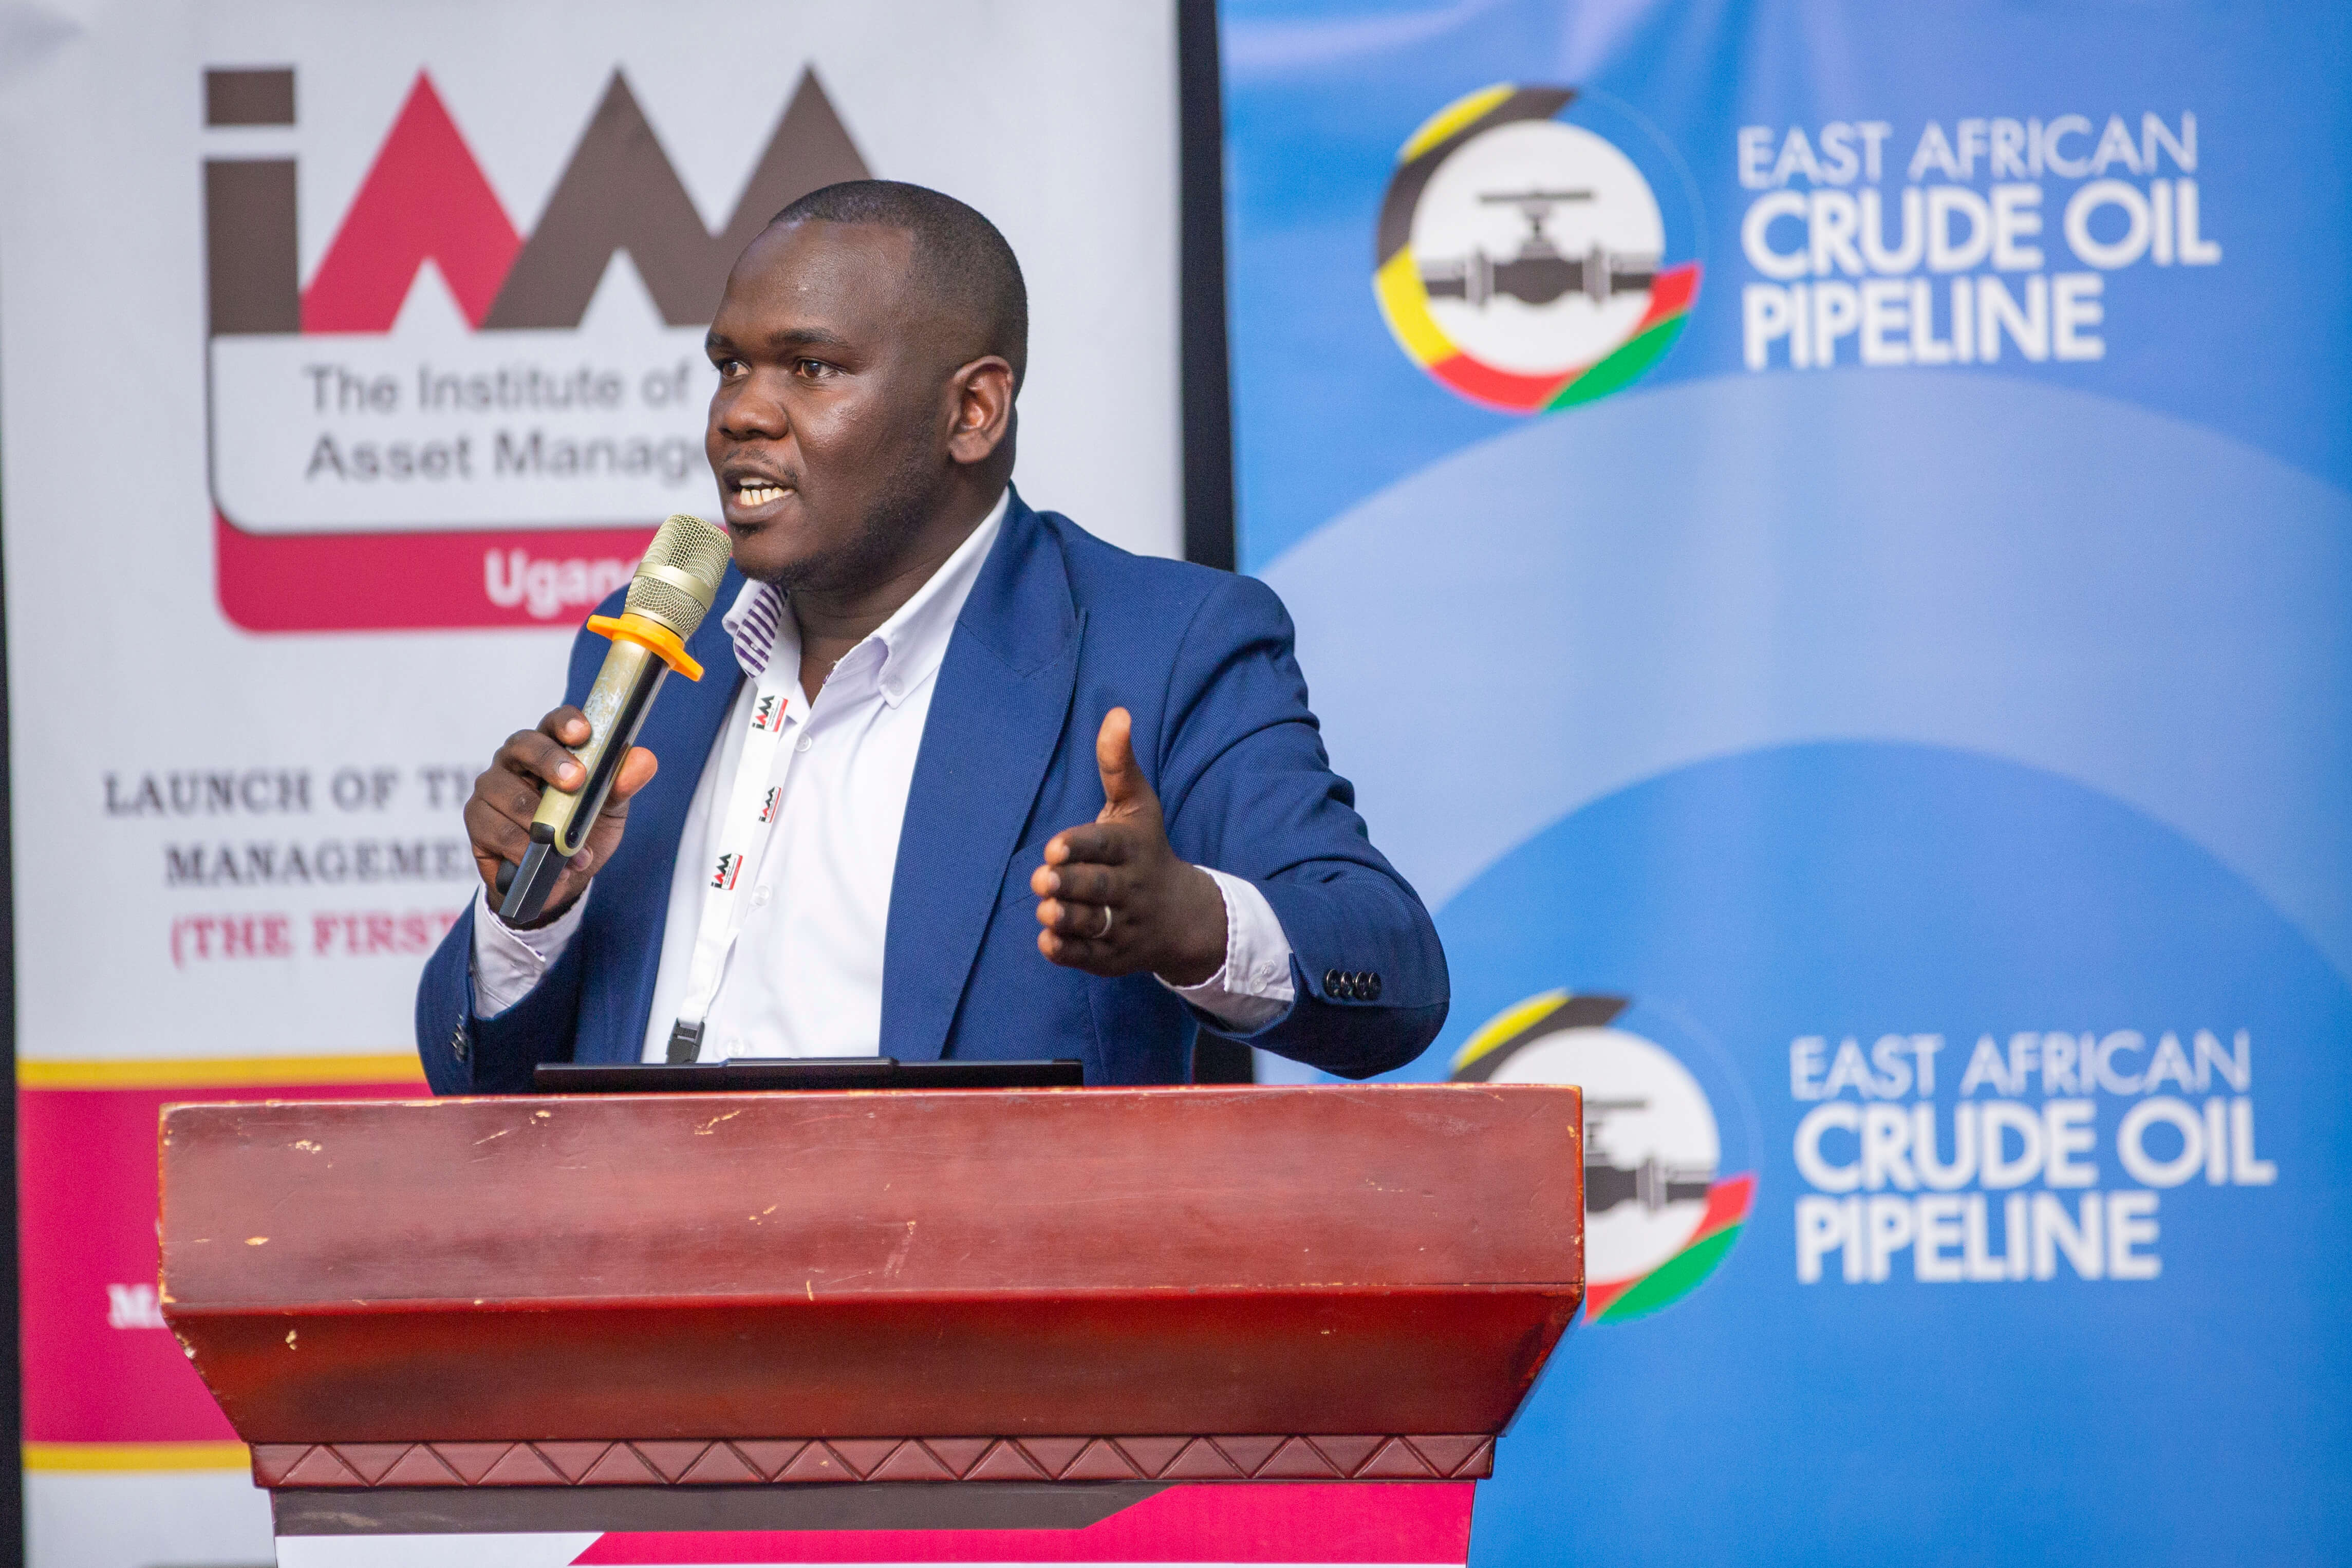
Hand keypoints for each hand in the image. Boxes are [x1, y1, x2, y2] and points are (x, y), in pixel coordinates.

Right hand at [464, 706, 657, 926]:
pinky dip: (528, 849)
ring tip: (574, 848)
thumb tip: (645, 760)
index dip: (566, 722)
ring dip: (546, 824)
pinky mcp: (477, 820)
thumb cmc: (582, 832)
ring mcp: (491, 788)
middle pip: (524, 746)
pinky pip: (500, 831)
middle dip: (550, 761)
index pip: (554, 723)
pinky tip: (552, 864)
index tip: (583, 732)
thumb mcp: (609, 810)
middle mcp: (515, 761)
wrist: (560, 880)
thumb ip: (622, 784)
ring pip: (511, 795)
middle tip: (576, 781)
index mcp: (549, 747)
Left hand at [1031, 708, 1226, 983]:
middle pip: (1099, 887)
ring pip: (1094, 923)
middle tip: (1042, 879)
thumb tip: (1116, 712)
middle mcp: (1131, 888)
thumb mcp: (1138, 805)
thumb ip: (1119, 764)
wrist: (1183, 916)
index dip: (1080, 847)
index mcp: (1133, 848)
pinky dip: (1068, 951)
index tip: (1053, 847)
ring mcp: (1124, 925)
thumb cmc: (1146, 850)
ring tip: (1045, 909)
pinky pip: (1089, 957)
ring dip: (1068, 917)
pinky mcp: (1112, 956)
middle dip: (1070, 883)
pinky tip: (1048, 940)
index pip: (1106, 846)